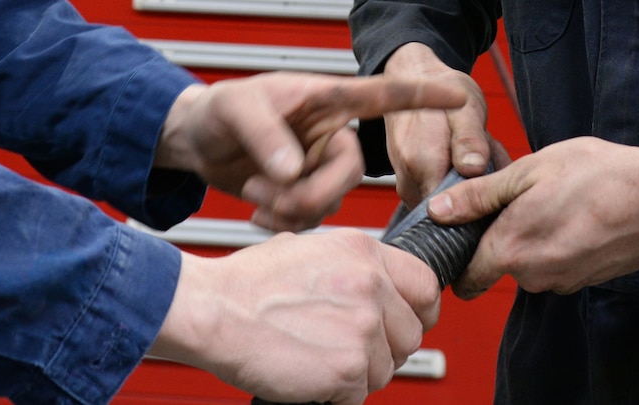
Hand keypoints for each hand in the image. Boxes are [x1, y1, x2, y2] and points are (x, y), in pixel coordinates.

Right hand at [150, 230, 440, 404]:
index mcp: (362, 251)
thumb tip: (377, 288)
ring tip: (318, 356)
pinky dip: (336, 393)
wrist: (213, 310)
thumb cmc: (247, 285)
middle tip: (347, 347)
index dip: (418, 311)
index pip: (425, 285)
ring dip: (358, 372)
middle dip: (385, 348)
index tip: (406, 322)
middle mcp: (369, 286)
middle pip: (411, 335)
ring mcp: (362, 328)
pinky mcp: (347, 369)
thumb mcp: (308, 249)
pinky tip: (308, 372)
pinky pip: (359, 395)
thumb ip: (351, 266)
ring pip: (387, 369)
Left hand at [155, 71, 466, 230]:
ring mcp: (320, 167)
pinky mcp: (306, 194)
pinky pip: (313, 220)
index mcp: (325, 99)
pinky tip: (257, 213)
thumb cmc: (220, 109)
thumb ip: (265, 133)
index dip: (420, 97)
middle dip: (311, 193)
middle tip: (265, 191)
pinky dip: (284, 222)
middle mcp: (331, 134)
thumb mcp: (236, 107)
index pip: (380, 95)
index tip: (458, 96)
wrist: (198, 142)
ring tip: (252, 194)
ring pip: (331, 202)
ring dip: (290, 208)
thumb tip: (292, 169)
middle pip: (351, 172)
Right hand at [382, 43, 504, 207]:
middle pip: (453, 207)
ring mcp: (405, 183)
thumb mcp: (465, 107)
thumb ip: (469, 139)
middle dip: (478, 191)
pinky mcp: (407, 181)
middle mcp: (408, 180)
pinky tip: (466, 158)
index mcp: (422, 164)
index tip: (498, 181)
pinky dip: (456, 180)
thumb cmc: (441, 88)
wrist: (412, 76)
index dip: (482, 204)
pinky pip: (436, 192)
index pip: (454, 212)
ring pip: (447, 200)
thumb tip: (474, 171)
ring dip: (468, 184)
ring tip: (479, 153)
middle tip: (492, 158)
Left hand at [426, 137, 638, 297]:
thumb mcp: (528, 171)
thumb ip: (479, 196)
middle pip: (499, 265)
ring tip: (552, 200)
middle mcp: (535, 276)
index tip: (460, 236)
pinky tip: (575, 213)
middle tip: (518, 197)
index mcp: (512, 249)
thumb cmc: (597, 175)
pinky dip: (559, 243)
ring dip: (533, 238)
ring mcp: (564, 281)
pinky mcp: (588, 279)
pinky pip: (558, 264)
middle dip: (501, 237)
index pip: (465, 279)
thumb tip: (439, 212)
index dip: (457, 258)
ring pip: (530, 264)